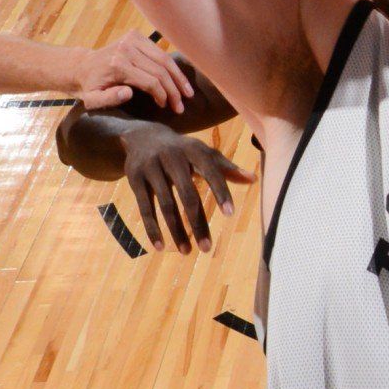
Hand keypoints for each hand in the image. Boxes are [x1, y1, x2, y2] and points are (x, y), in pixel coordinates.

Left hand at [79, 32, 191, 111]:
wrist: (82, 66)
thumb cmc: (90, 87)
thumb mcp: (92, 100)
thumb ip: (108, 99)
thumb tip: (129, 93)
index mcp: (117, 65)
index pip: (150, 81)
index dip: (162, 95)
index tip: (166, 107)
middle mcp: (126, 49)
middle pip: (160, 70)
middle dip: (174, 89)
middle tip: (181, 105)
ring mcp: (131, 40)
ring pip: (164, 59)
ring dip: (178, 77)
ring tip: (188, 92)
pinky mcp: (135, 36)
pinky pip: (160, 52)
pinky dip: (171, 66)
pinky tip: (179, 78)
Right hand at [120, 123, 251, 250]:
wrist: (143, 136)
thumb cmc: (183, 150)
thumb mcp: (203, 154)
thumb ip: (227, 168)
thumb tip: (254, 180)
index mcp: (194, 150)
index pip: (211, 171)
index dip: (220, 192)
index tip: (230, 214)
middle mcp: (172, 157)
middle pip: (187, 194)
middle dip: (198, 223)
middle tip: (207, 249)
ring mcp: (151, 167)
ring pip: (166, 204)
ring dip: (177, 230)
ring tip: (187, 252)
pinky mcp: (134, 178)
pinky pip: (145, 207)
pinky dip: (153, 228)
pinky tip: (160, 247)